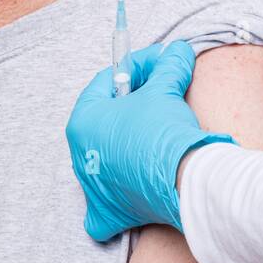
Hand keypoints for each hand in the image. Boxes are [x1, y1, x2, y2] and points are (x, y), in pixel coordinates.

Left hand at [66, 40, 235, 240]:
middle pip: (105, 119)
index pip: (104, 84)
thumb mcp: (165, 89)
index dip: (134, 69)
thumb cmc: (163, 130)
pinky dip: (115, 198)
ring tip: (155, 134)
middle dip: (130, 104)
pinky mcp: (108, 212)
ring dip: (125, 144)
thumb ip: (168, 66)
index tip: (157, 63)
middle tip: (158, 94)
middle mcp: (78, 156)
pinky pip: (105, 205)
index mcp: (81, 122)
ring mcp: (91, 187)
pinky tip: (128, 190)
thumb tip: (178, 51)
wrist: (183, 178)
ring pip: (105, 157)